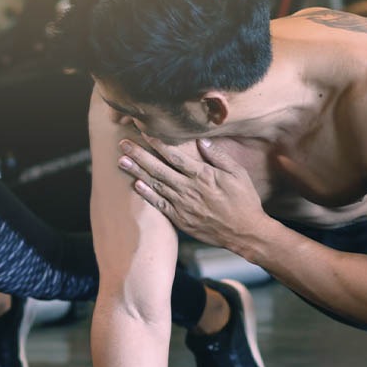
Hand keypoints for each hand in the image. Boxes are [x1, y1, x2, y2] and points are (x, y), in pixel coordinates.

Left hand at [116, 136, 267, 248]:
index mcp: (203, 176)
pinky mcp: (181, 219)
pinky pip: (160, 205)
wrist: (244, 233)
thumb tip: (202, 142)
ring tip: (121, 161)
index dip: (158, 144)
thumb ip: (219, 157)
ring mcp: (183, 205)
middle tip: (123, 144)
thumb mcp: (239, 174)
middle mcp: (189, 189)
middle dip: (139, 155)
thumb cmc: (244, 201)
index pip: (175, 156)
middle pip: (159, 168)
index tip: (144, 133)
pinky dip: (147, 195)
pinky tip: (136, 185)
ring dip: (137, 172)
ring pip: (155, 185)